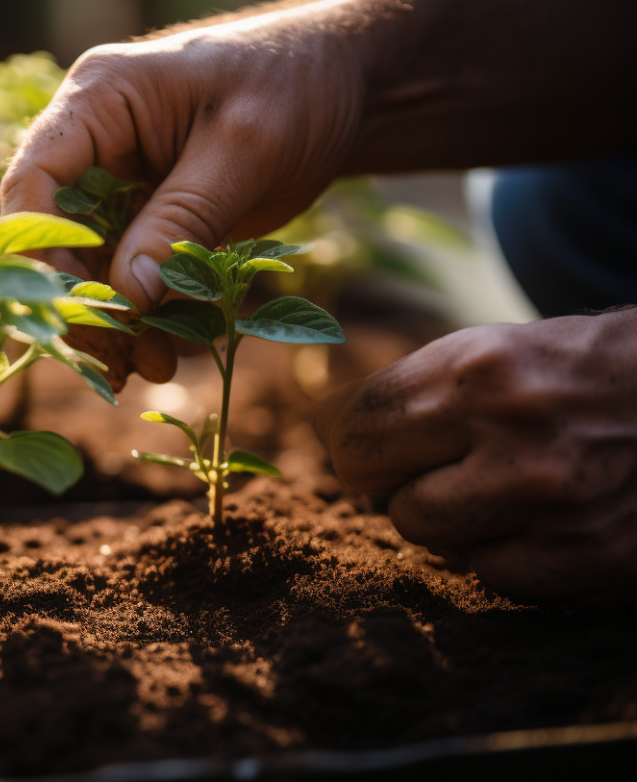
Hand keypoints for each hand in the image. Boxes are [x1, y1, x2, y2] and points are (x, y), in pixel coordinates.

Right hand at [0, 5, 362, 381]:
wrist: (347, 84)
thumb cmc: (295, 85)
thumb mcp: (244, 150)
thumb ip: (182, 219)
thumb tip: (126, 296)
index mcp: (98, 100)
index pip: (35, 181)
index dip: (41, 248)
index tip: (73, 309)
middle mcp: (94, 143)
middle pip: (55, 234)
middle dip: (83, 300)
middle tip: (112, 360)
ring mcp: (121, 183)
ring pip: (92, 265)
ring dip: (116, 321)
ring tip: (153, 367)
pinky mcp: (151, 217)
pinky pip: (132, 274)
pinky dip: (148, 315)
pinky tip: (166, 353)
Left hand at [315, 310, 636, 603]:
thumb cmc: (596, 368)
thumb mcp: (506, 348)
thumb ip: (421, 391)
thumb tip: (329, 435)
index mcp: (481, 369)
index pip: (352, 431)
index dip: (352, 441)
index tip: (365, 443)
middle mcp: (512, 436)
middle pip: (381, 493)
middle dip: (401, 479)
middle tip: (443, 461)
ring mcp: (555, 505)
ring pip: (430, 537)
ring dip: (452, 518)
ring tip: (503, 485)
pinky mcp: (593, 559)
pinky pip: (493, 577)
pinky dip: (508, 555)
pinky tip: (546, 519)